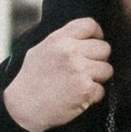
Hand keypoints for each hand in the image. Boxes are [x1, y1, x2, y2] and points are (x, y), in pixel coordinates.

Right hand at [5, 17, 112, 131]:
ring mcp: (79, 70)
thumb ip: (62, 41)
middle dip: (98, 60)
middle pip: (104, 48)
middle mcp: (70, 52)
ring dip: (98, 79)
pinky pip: (102, 90)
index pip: (90, 25)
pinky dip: (92, 96)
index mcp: (59, 39)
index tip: (94, 44)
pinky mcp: (85, 89)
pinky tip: (77, 96)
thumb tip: (85, 37)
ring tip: (79, 84)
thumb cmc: (31, 79)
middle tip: (85, 70)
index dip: (97, 35)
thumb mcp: (40, 50)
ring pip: (107, 69)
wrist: (23, 106)